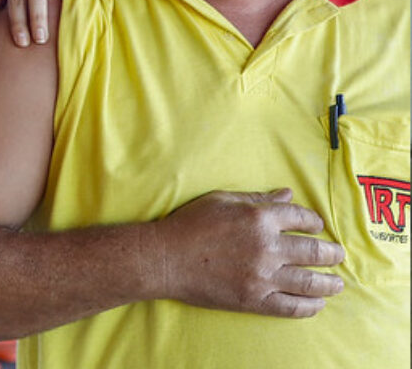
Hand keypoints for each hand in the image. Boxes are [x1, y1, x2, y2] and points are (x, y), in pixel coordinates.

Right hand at [152, 188, 344, 317]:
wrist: (164, 259)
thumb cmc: (189, 225)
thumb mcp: (222, 201)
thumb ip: (257, 199)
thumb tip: (287, 195)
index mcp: (259, 218)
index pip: (302, 218)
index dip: (314, 221)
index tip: (317, 226)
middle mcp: (266, 247)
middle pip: (315, 251)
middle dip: (332, 253)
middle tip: (337, 255)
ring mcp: (262, 276)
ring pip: (310, 282)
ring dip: (329, 283)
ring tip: (336, 283)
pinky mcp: (254, 299)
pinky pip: (291, 306)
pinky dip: (310, 306)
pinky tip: (317, 303)